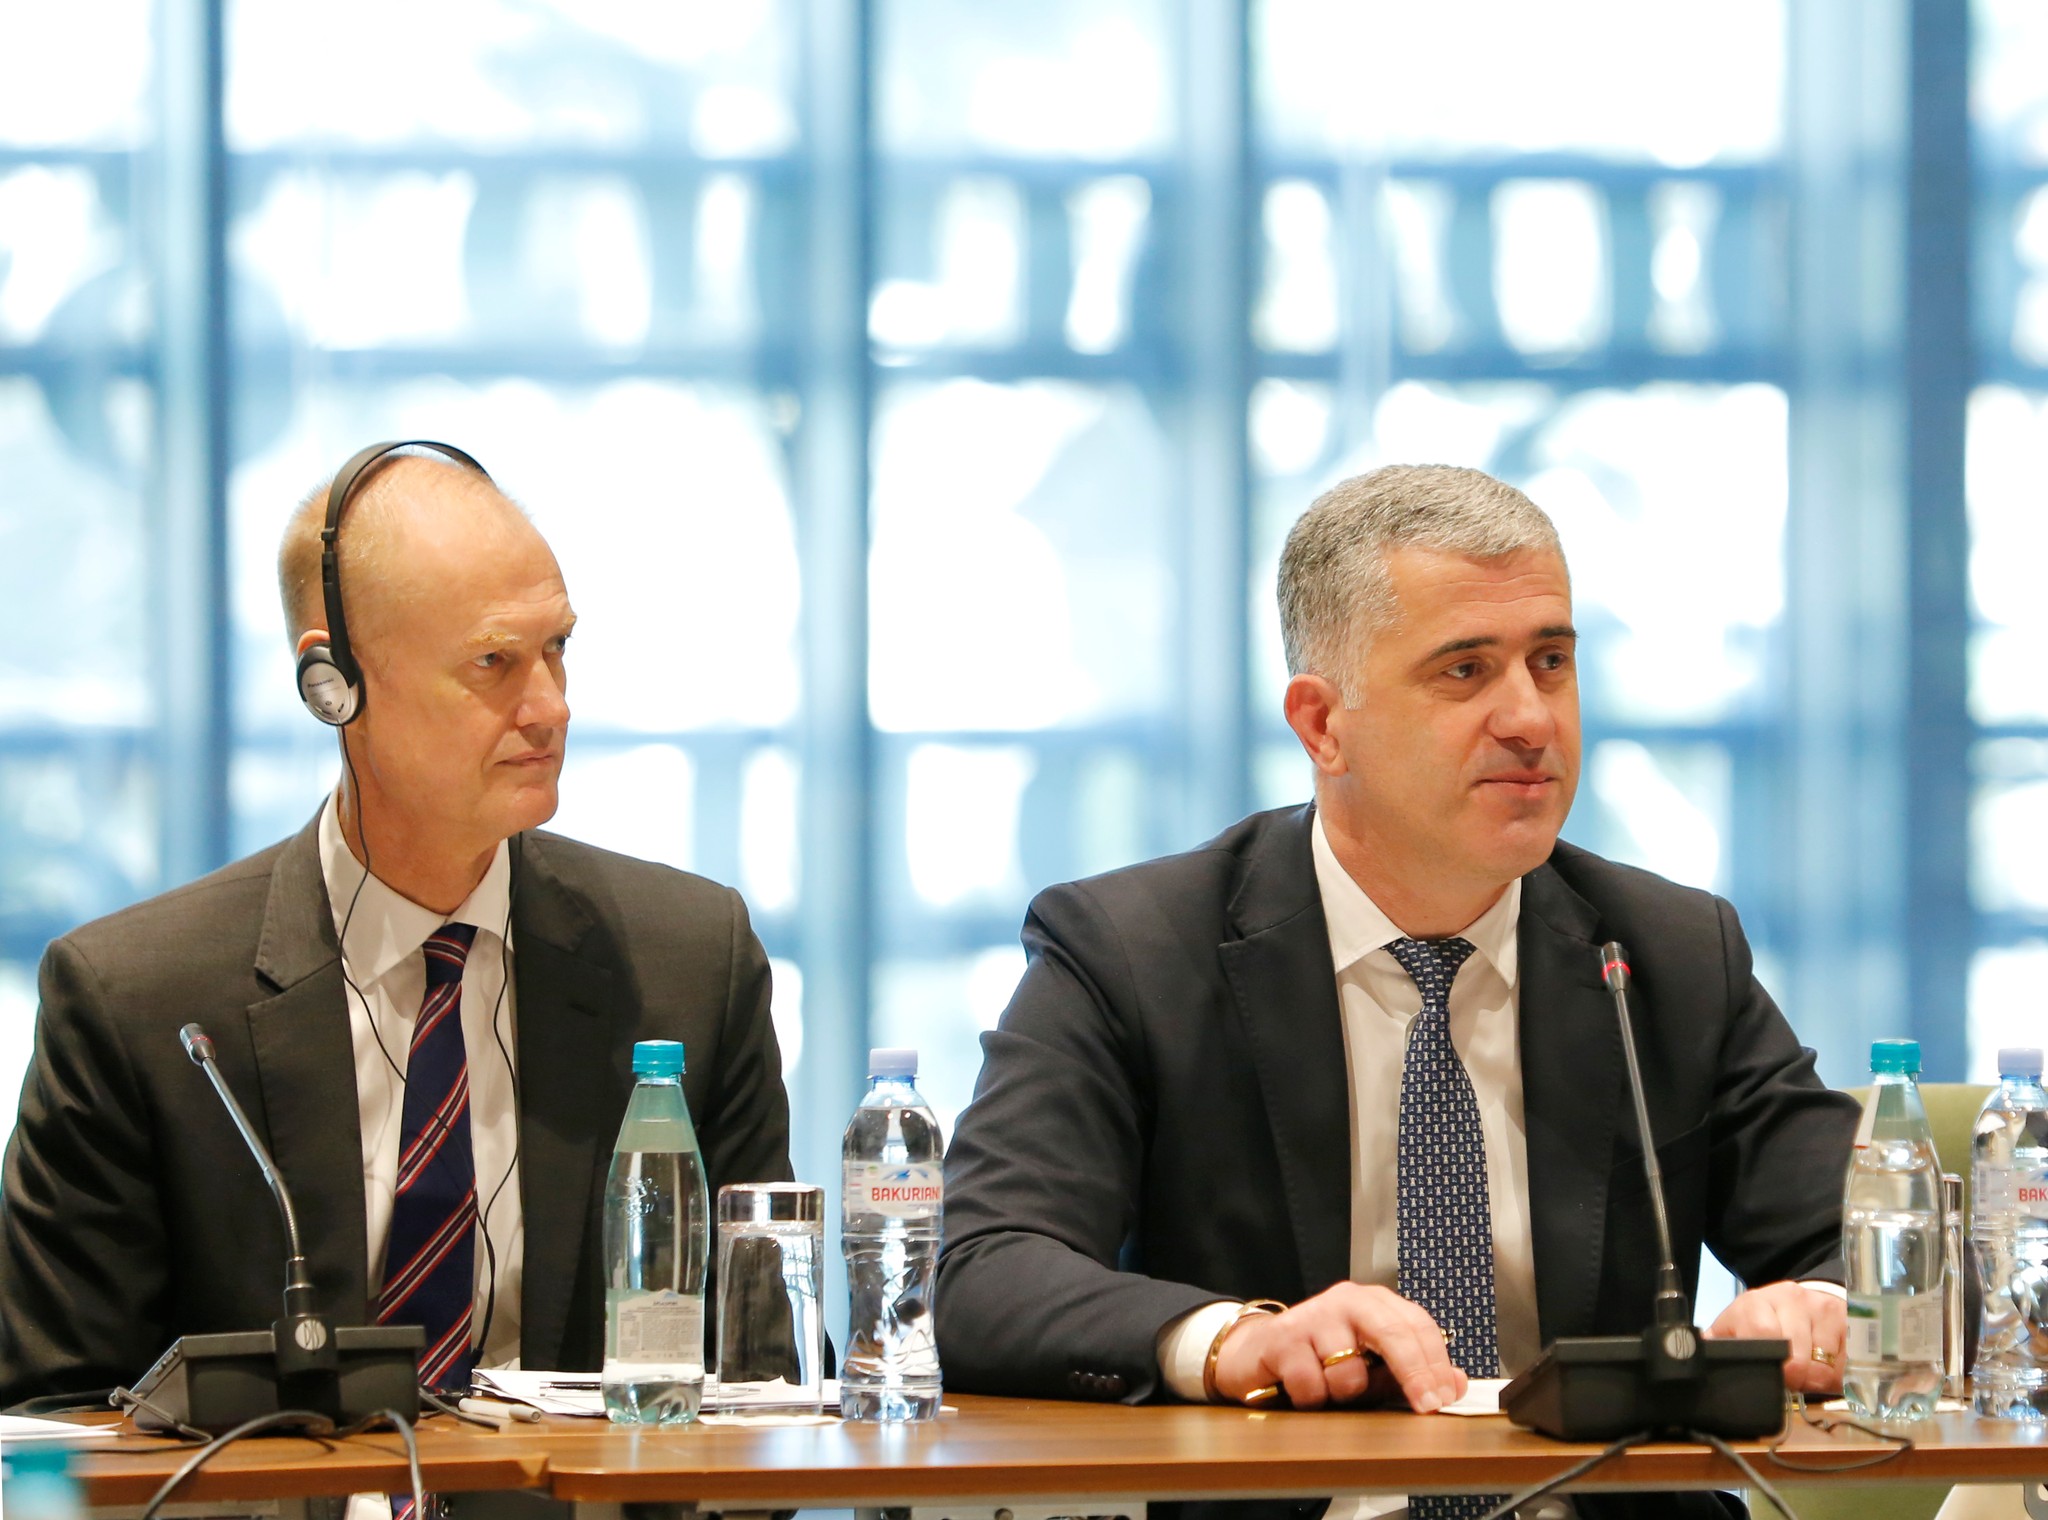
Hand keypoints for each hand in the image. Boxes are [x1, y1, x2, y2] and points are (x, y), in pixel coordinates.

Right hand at [1211, 1283, 1466, 1411]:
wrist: (1256, 1354)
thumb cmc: (1320, 1361)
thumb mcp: (1370, 1369)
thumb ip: (1411, 1374)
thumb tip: (1457, 1383)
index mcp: (1375, 1304)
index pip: (1417, 1324)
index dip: (1435, 1362)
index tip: (1445, 1397)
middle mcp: (1347, 1302)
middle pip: (1392, 1331)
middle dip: (1415, 1372)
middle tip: (1427, 1406)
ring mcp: (1314, 1316)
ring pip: (1349, 1369)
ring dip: (1343, 1393)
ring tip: (1328, 1390)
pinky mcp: (1283, 1337)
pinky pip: (1311, 1382)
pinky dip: (1311, 1397)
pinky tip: (1301, 1389)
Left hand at [1707, 1281, 1844, 1394]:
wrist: (1800, 1298)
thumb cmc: (1763, 1320)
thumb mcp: (1735, 1327)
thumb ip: (1719, 1344)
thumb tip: (1698, 1358)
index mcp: (1757, 1303)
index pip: (1764, 1335)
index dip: (1771, 1364)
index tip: (1776, 1379)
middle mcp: (1792, 1300)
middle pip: (1800, 1357)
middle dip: (1797, 1379)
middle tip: (1793, 1382)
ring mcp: (1824, 1309)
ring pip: (1828, 1364)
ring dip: (1820, 1380)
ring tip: (1808, 1375)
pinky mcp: (1850, 1321)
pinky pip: (1851, 1362)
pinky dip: (1841, 1374)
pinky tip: (1829, 1367)